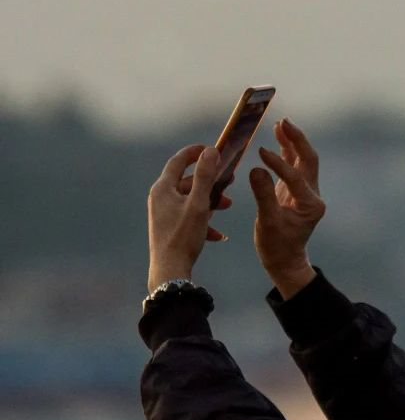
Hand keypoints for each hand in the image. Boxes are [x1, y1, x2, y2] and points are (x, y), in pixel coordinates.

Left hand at [147, 144, 232, 291]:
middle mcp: (160, 198)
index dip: (195, 152)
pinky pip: (188, 217)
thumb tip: (211, 151)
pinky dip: (203, 220)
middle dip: (210, 181)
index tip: (212, 149)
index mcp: (163, 188)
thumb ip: (205, 176)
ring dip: (210, 201)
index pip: (179, 161)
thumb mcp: (199, 204)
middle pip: (187, 181)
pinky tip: (218, 234)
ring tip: (227, 206)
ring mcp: (163, 213)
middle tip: (229, 180)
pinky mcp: (168, 228)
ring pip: (190, 199)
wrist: (170, 271)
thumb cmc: (183, 237)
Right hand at [249, 117, 324, 298]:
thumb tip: (256, 169)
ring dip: (293, 141)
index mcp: (310, 204)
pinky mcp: (295, 190)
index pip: (295, 177)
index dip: (278, 164)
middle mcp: (312, 195)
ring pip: (302, 160)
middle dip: (298, 140)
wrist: (284, 259)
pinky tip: (278, 135)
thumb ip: (263, 196)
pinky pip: (293, 165)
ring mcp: (305, 191)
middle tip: (284, 122)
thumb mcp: (267, 223)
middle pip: (309, 160)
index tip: (261, 153)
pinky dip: (286, 150)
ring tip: (281, 123)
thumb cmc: (276, 245)